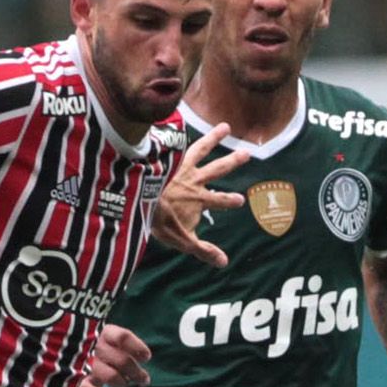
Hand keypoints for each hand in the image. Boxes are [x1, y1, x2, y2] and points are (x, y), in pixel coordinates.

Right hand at [82, 324, 151, 386]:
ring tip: (128, 384)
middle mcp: (96, 347)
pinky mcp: (82, 380)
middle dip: (137, 372)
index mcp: (107, 334)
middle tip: (144, 379)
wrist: (86, 353)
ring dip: (123, 383)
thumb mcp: (119, 340)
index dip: (138, 347)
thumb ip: (131, 346)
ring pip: (110, 376)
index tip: (147, 357)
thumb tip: (145, 357)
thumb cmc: (111, 347)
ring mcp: (88, 364)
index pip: (123, 337)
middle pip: (122, 361)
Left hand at [152, 123, 247, 267]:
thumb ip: (203, 250)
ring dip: (214, 138)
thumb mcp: (182, 240)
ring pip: (201, 149)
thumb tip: (224, 263)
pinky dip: (179, 133)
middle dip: (233, 161)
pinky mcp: (168, 157)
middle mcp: (194, 180)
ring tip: (226, 127)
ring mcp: (181, 166)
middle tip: (247, 153)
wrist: (139, 197)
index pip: (220, 200)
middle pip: (218, 169)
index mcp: (199, 199)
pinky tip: (180, 124)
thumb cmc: (159, 220)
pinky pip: (177, 142)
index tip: (241, 199)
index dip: (230, 201)